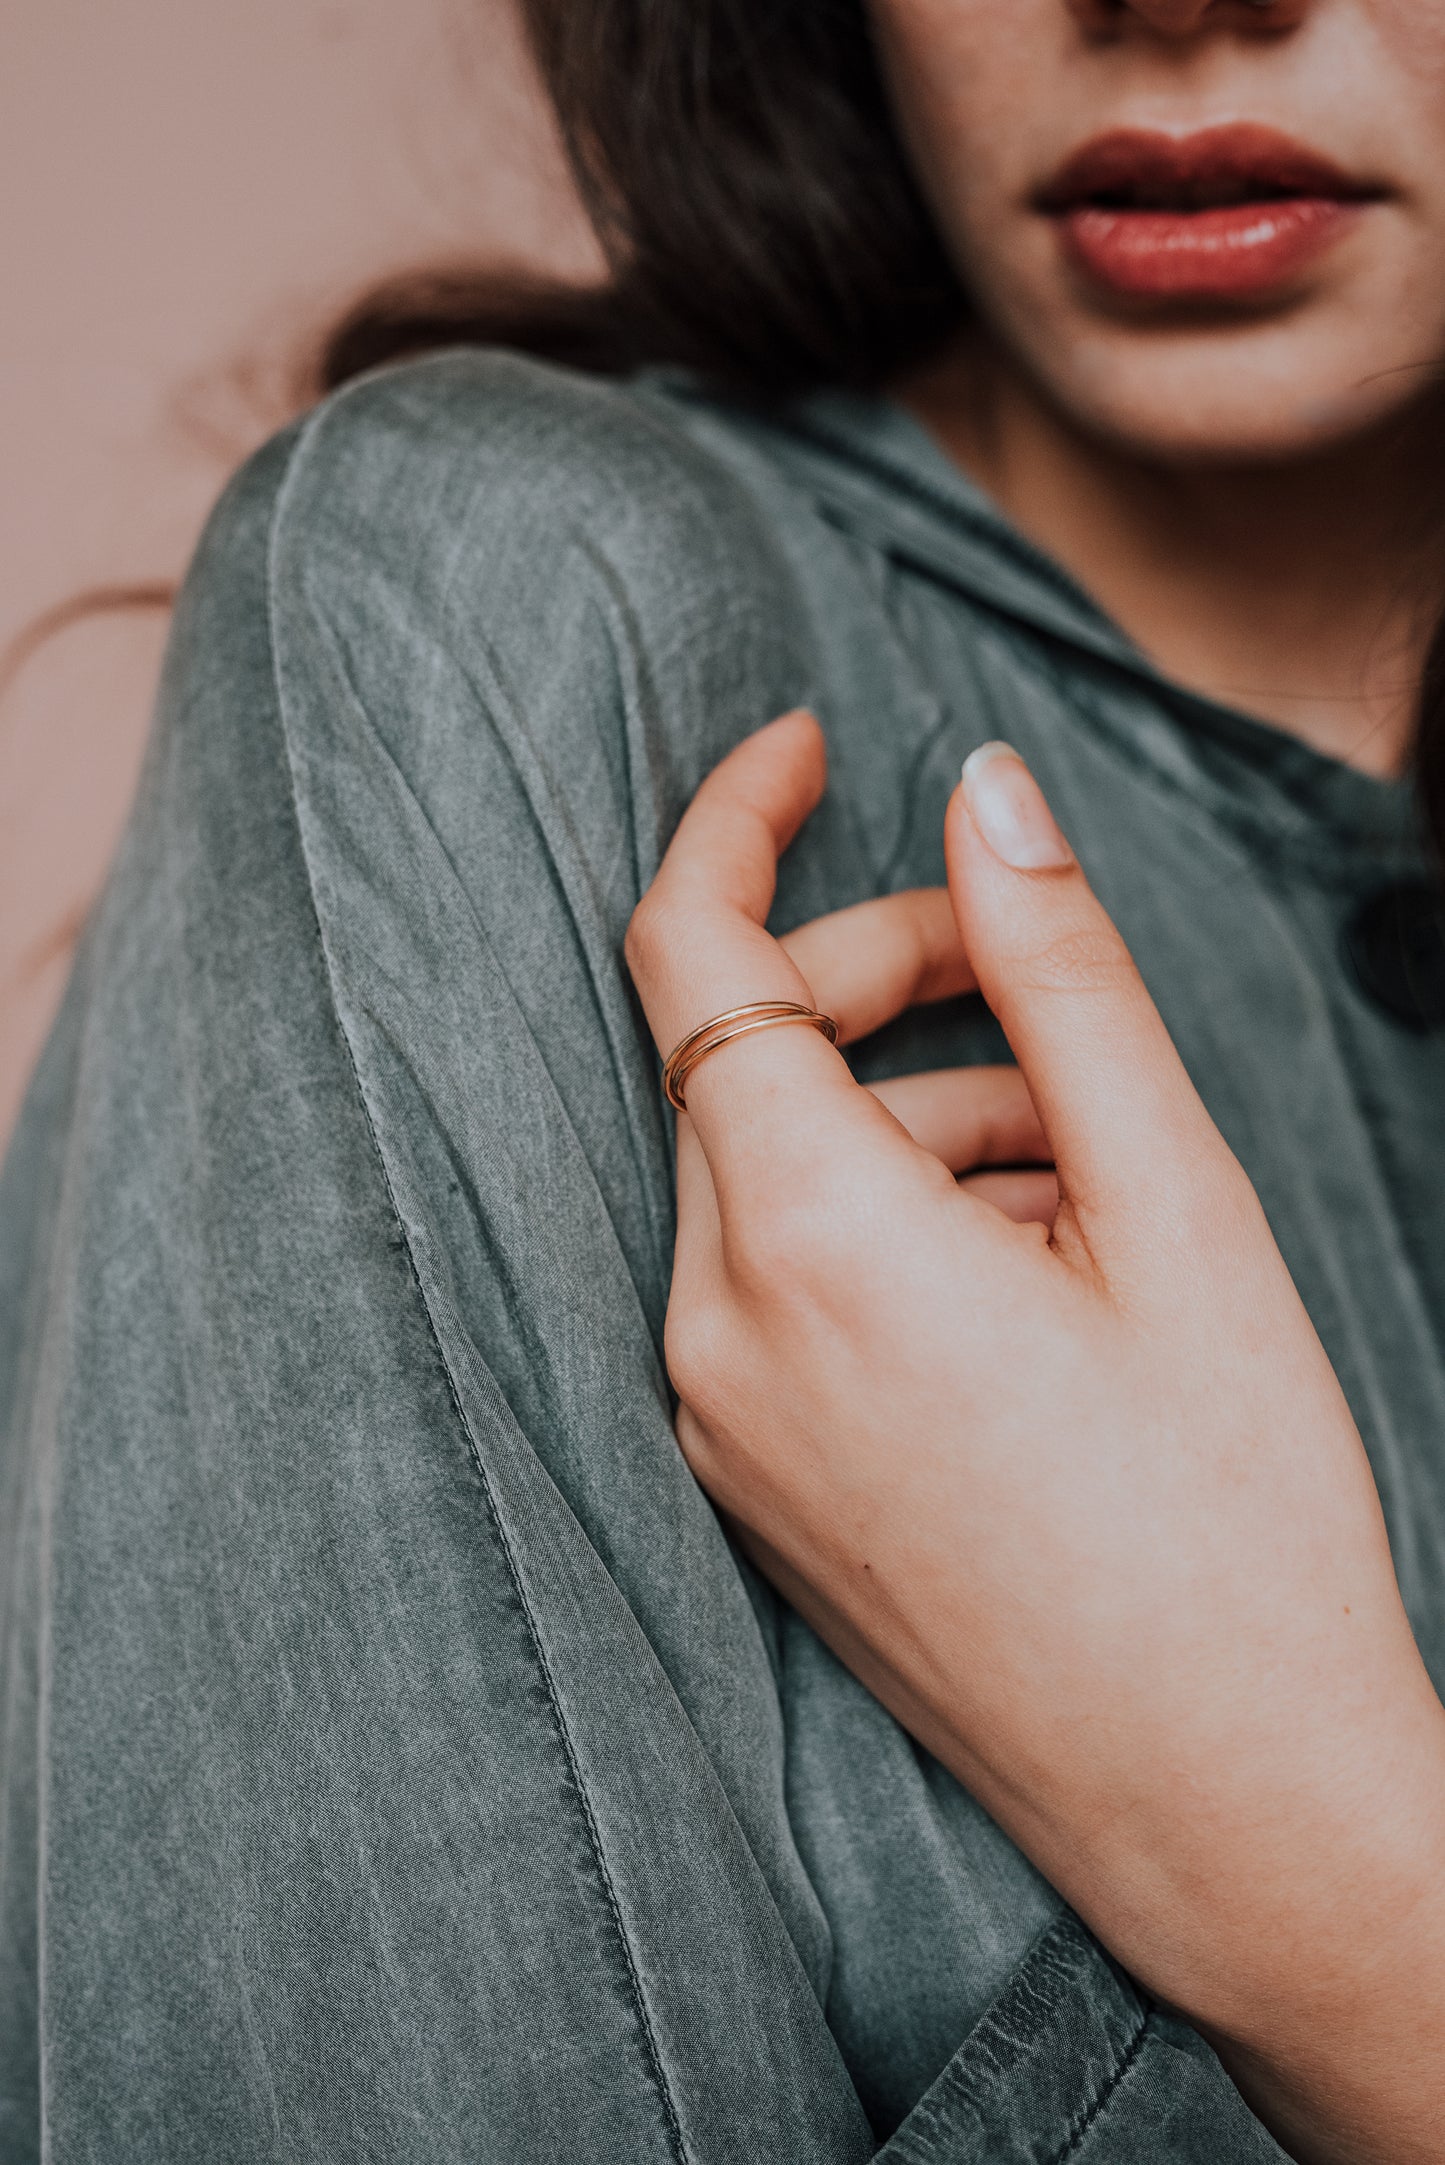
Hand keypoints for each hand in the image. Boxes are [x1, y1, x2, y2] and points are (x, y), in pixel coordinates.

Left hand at [625, 711, 1444, 2164]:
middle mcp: (715, 1332)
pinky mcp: (746, 1480)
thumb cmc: (1230, 1514)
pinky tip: (1030, 1277)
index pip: (688, 956)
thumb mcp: (1171, 1206)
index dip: (735, 818)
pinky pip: (778, 1281)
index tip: (807, 743)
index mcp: (809, 1243)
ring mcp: (716, 1418)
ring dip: (912, 1117)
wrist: (1224, 1806)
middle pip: (742, 1058)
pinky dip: (882, 1223)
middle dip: (881, 978)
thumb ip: (1057, 975)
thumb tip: (983, 789)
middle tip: (1039, 996)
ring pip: (772, 1170)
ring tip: (1085, 1184)